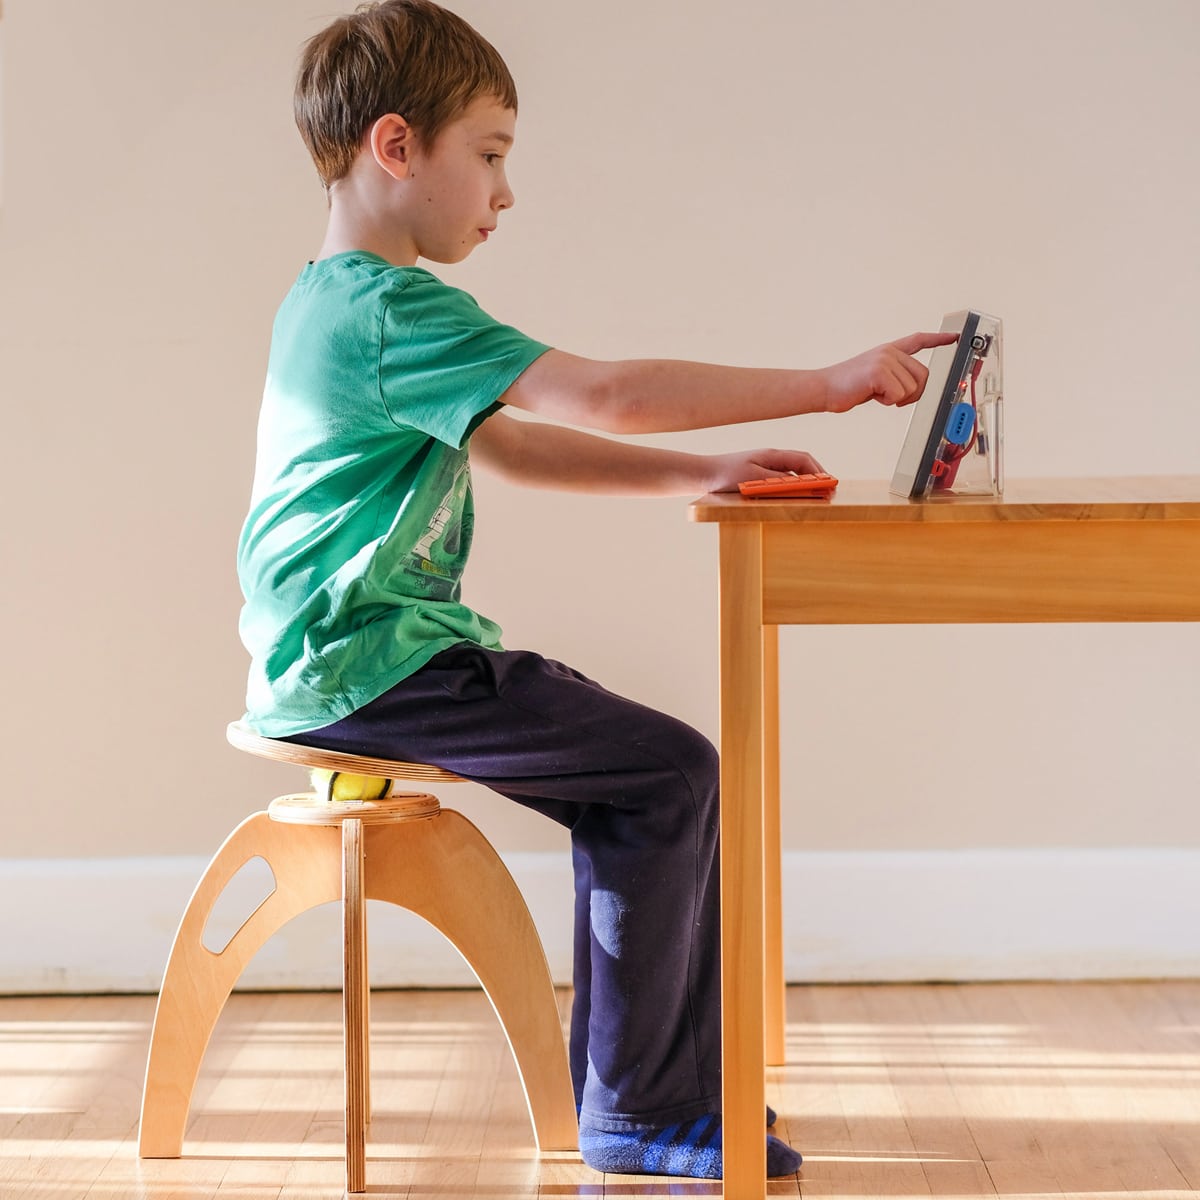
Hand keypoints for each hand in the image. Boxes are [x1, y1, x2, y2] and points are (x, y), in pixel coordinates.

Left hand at [705, 447, 826, 492]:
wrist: (703, 475)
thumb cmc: (725, 475)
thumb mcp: (752, 479)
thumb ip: (776, 481)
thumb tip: (798, 484)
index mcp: (772, 455)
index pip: (803, 459)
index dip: (819, 471)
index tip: (829, 483)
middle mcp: (771, 459)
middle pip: (801, 465)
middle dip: (816, 477)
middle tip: (827, 492)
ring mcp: (765, 468)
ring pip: (792, 474)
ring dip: (805, 484)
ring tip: (815, 496)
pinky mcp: (758, 477)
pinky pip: (781, 482)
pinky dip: (791, 489)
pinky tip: (794, 498)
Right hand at [820, 331, 959, 413]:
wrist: (823, 388)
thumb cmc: (845, 387)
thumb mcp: (874, 378)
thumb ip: (893, 377)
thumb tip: (909, 390)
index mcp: (888, 351)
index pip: (918, 341)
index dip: (938, 339)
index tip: (954, 337)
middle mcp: (889, 352)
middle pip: (923, 376)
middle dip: (912, 394)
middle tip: (891, 398)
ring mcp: (885, 359)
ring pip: (912, 388)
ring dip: (895, 399)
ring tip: (875, 393)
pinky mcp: (879, 371)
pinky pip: (898, 395)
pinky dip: (886, 401)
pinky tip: (871, 395)